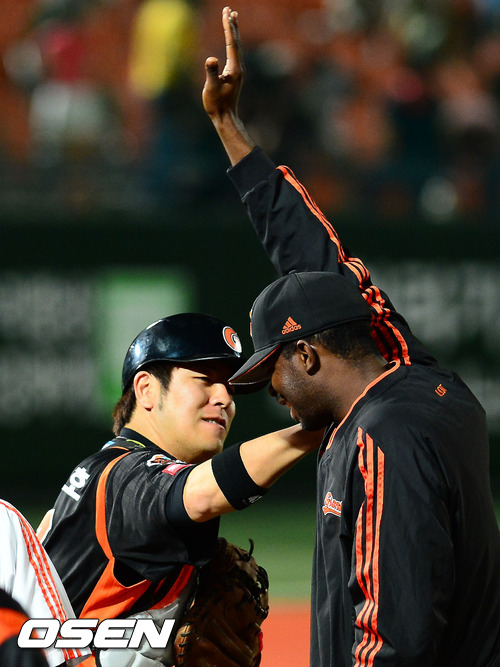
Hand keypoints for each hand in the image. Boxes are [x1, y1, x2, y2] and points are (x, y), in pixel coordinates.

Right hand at [203, 6, 243, 121]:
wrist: (225, 117)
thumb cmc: (216, 104)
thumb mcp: (211, 88)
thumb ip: (211, 73)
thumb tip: (211, 59)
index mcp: (234, 69)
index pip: (231, 42)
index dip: (228, 27)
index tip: (226, 12)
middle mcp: (239, 68)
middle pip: (236, 41)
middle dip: (232, 25)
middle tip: (230, 9)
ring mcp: (238, 71)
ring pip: (236, 46)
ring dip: (234, 32)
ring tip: (233, 19)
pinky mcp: (234, 75)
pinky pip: (234, 53)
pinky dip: (233, 42)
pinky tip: (231, 42)